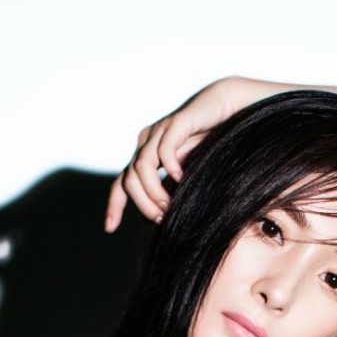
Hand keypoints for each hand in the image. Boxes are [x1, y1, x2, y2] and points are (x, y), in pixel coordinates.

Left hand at [104, 76, 259, 232]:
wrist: (227, 109)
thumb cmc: (209, 144)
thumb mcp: (185, 174)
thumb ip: (170, 191)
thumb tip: (158, 220)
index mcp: (145, 155)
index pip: (122, 183)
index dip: (114, 205)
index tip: (109, 228)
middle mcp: (147, 143)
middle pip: (129, 180)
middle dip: (142, 204)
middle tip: (161, 220)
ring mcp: (159, 131)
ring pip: (142, 167)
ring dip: (153, 192)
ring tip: (169, 207)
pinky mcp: (176, 123)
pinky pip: (164, 150)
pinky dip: (170, 168)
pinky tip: (182, 178)